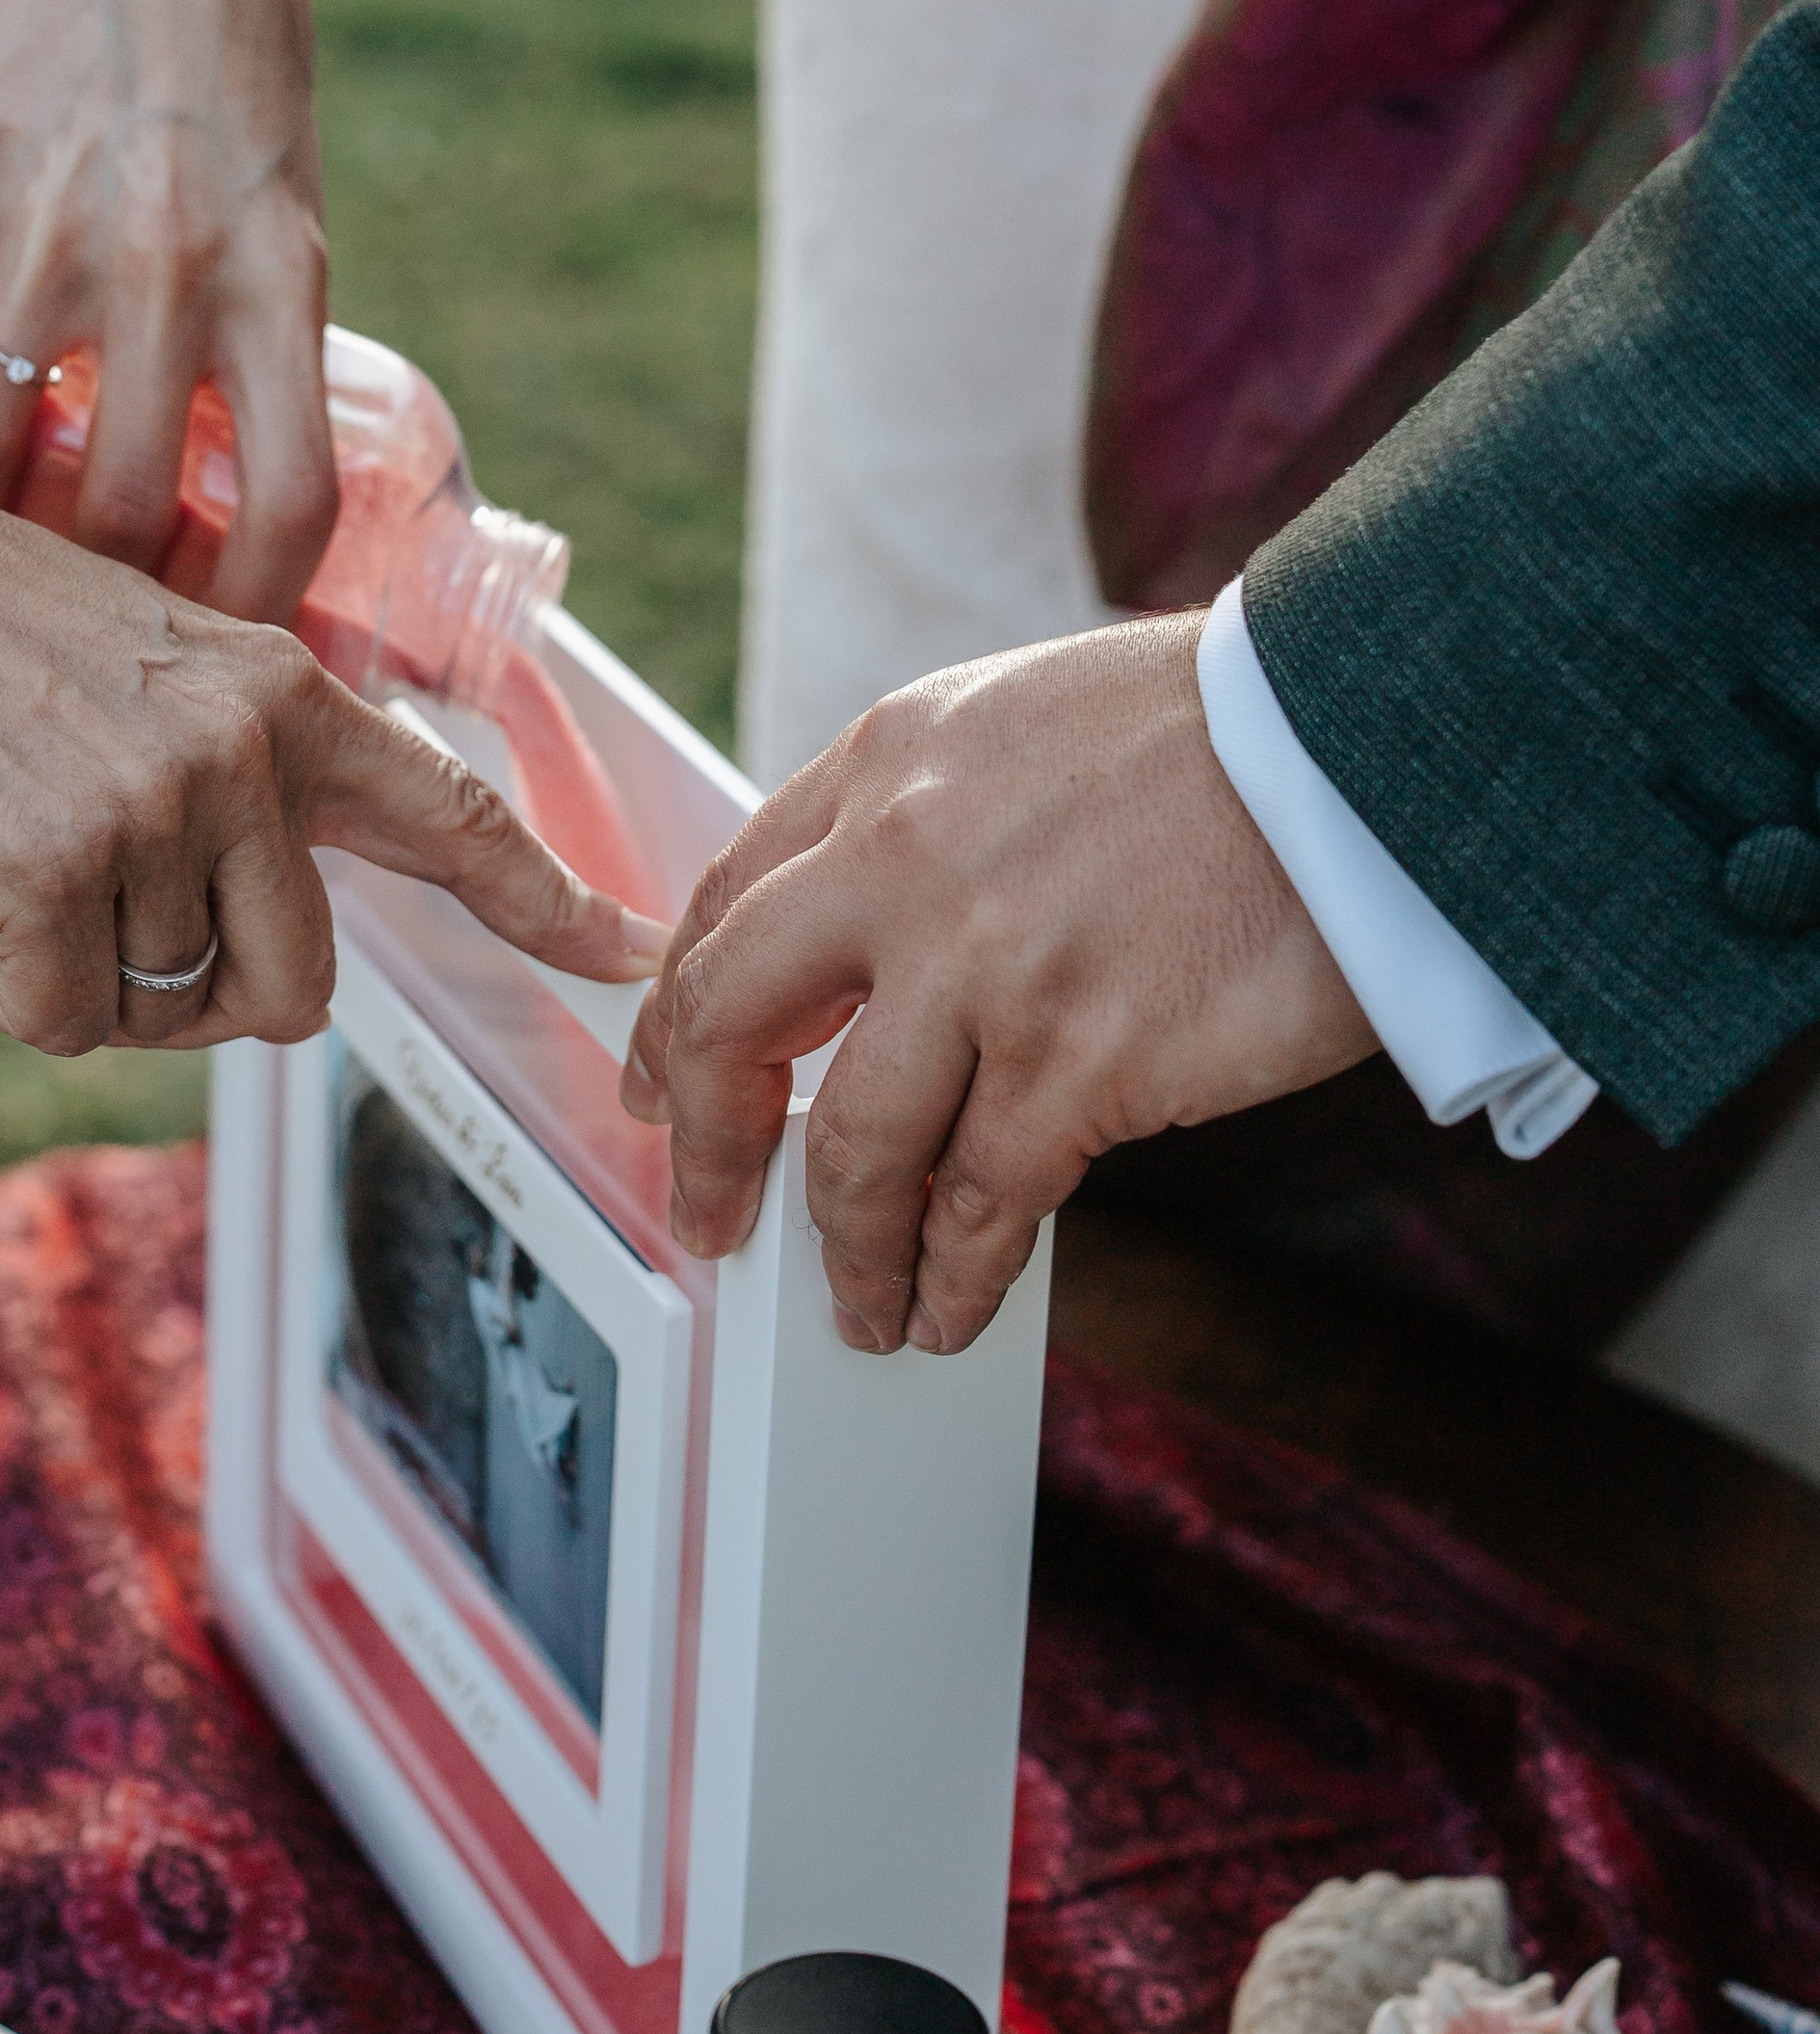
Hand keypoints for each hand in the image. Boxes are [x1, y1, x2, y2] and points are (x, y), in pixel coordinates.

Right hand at [0, 0, 334, 624]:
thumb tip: (227, 524)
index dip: (254, 609)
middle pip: (115, 507)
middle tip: (60, 634)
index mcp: (277, 284)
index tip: (219, 661)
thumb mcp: (285, 222)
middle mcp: (166, 267)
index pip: (284, 500)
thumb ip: (254, 353)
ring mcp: (45, 225)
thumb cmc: (234, 85)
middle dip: (85, 600)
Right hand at [0, 420, 661, 1054]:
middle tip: (103, 922)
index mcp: (280, 691)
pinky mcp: (44, 871)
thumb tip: (256, 929)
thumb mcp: (139, 658)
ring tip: (8, 855)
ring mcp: (148, 809)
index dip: (548, 901)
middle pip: (293, 990)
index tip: (635, 953)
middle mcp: (240, 750)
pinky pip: (60, 1019)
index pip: (449, 814)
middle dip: (202, 997)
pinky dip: (3, 985)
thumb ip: (227, 768)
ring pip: (158, 1011)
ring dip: (80, 978)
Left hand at [619, 616, 1374, 1353]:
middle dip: (702, 1141)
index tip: (667, 1080)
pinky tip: (948, 1308)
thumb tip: (867, 941)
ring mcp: (985, 965)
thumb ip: (924, 817)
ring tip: (861, 1304)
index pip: (726, 904)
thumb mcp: (1018, 725)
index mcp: (882, 765)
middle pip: (730, 1021)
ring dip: (845, 1248)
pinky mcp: (1081, 1059)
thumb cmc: (1225, 733)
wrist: (1366, 740)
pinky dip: (953, 1275)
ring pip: (851, 1146)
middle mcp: (903, 860)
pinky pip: (980, 1203)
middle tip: (709, 1211)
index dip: (678, 1014)